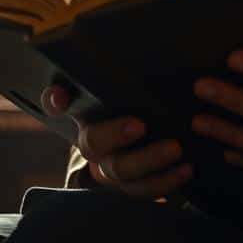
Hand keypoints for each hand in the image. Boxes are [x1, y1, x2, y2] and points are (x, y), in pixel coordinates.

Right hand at [41, 84, 192, 198]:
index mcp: (85, 111)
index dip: (56, 101)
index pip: (57, 102)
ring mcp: (108, 168)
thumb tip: (113, 53)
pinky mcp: (131, 186)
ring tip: (177, 149)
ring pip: (120, 172)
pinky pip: (143, 189)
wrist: (160, 135)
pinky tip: (187, 169)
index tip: (62, 97)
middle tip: (140, 125)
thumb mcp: (131, 87)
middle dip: (115, 134)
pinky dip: (166, 181)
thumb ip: (121, 71)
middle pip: (93, 142)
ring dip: (149, 161)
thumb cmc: (143, 101)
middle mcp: (92, 142)